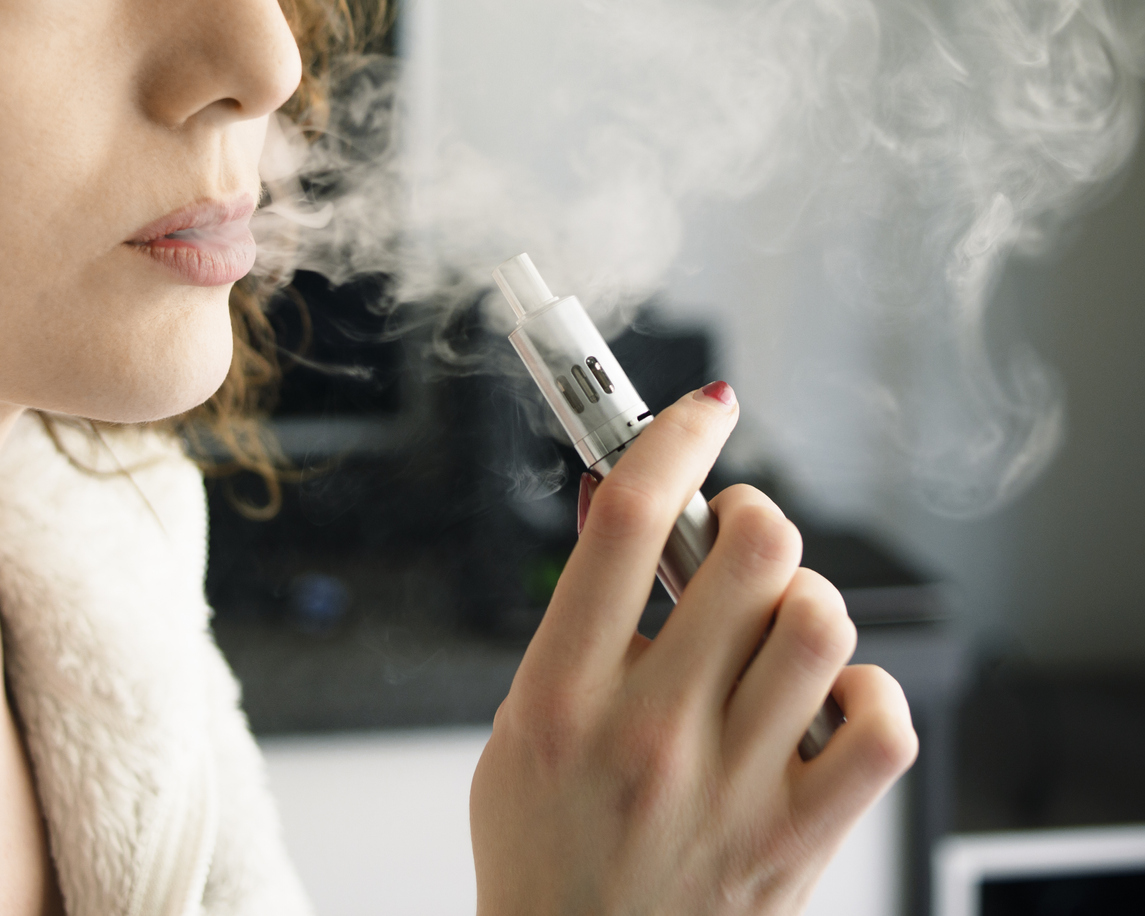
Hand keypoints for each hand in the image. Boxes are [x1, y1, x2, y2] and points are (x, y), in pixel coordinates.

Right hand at [470, 383, 916, 915]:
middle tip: (736, 531)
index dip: (672, 438)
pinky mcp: (796, 837)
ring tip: (775, 621)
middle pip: (751, 551)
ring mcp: (733, 789)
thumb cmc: (542, 849)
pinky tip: (823, 700)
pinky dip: (867, 691)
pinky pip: (881, 725)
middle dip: (752, 513)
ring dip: (805, 594)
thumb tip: (621, 505)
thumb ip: (574, 616)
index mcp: (563, 697)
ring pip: (821, 623)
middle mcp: (651, 734)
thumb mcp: (520, 721)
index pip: (630, 523)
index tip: (701, 412)